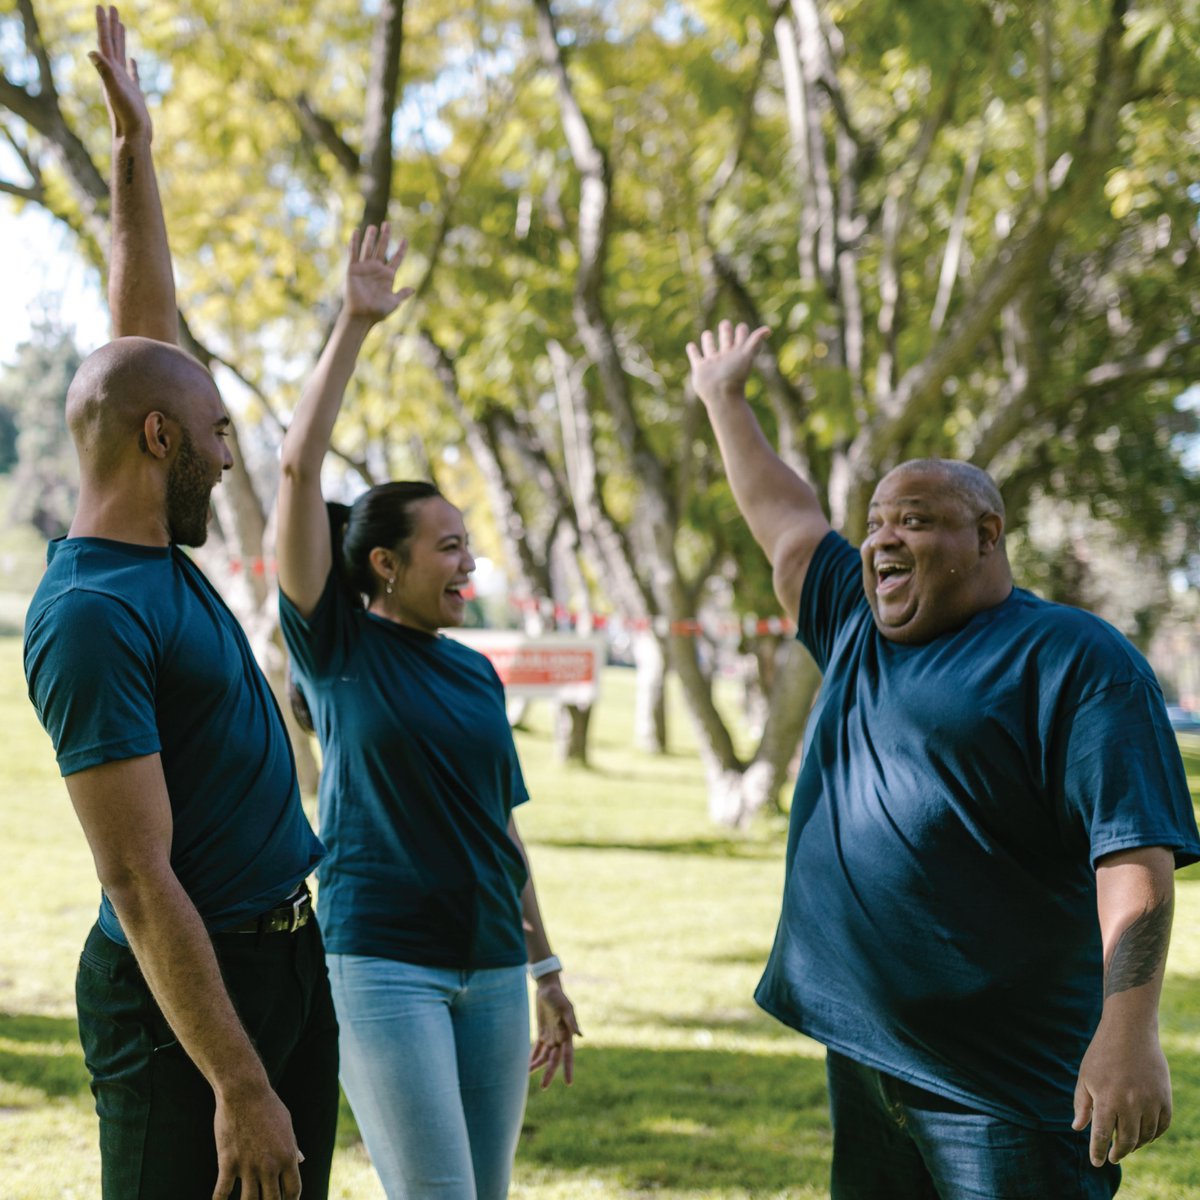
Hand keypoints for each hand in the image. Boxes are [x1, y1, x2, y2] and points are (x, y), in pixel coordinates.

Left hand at [88, 6, 151, 141]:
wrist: (134, 138)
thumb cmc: (126, 117)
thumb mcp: (116, 91)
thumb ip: (105, 71)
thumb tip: (92, 52)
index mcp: (110, 71)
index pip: (105, 43)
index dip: (103, 25)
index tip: (102, 6)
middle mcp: (114, 75)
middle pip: (112, 45)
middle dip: (111, 26)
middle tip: (111, 7)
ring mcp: (124, 83)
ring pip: (121, 56)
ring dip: (120, 40)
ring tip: (121, 25)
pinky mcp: (134, 94)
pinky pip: (132, 74)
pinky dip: (131, 64)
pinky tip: (132, 59)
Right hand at [213, 1084, 303, 1199]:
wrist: (244, 1091)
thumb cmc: (267, 1105)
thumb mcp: (286, 1124)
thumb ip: (293, 1146)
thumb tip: (301, 1160)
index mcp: (288, 1156)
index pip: (293, 1191)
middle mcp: (270, 1165)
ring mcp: (248, 1166)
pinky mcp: (228, 1162)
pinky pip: (222, 1192)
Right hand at [344, 222, 413, 323]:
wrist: (361, 315)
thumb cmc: (377, 311)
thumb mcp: (393, 303)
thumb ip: (402, 294)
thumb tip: (413, 289)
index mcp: (388, 276)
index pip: (396, 259)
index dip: (401, 250)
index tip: (405, 240)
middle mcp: (376, 269)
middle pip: (382, 249)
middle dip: (385, 237)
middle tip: (388, 224)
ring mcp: (365, 268)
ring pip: (368, 249)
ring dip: (371, 238)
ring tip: (374, 227)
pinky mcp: (353, 269)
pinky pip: (354, 254)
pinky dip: (354, 243)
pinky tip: (356, 232)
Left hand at [529, 977, 580, 1088]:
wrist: (547, 988)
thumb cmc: (558, 996)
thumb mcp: (566, 1007)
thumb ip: (572, 1021)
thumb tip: (580, 1035)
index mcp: (567, 1034)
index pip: (568, 1056)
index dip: (568, 1069)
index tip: (568, 1083)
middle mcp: (559, 1039)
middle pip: (554, 1060)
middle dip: (549, 1073)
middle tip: (543, 1087)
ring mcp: (550, 1037)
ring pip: (544, 1057)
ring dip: (537, 1066)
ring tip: (526, 1075)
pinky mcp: (542, 1033)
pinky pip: (537, 1049)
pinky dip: (533, 1057)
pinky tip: (527, 1066)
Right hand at [686, 319, 770, 406]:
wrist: (722, 396)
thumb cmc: (735, 377)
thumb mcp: (746, 355)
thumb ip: (755, 341)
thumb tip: (768, 330)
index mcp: (737, 352)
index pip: (741, 336)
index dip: (742, 331)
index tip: (742, 327)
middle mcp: (725, 356)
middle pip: (725, 339)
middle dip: (725, 330)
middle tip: (725, 323)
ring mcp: (712, 362)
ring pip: (709, 346)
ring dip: (708, 339)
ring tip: (707, 334)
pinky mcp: (700, 369)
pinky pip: (695, 357)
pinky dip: (692, 351)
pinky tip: (691, 346)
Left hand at [1072, 1013, 1171, 1165]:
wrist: (1130, 1032)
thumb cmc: (1102, 1054)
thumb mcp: (1085, 1077)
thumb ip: (1082, 1105)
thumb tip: (1078, 1128)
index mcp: (1106, 1099)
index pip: (1102, 1136)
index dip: (1098, 1152)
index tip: (1097, 1163)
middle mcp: (1130, 1104)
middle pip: (1126, 1141)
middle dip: (1118, 1152)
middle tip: (1112, 1157)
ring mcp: (1150, 1102)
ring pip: (1145, 1136)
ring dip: (1135, 1144)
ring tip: (1126, 1145)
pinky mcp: (1164, 1098)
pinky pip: (1161, 1126)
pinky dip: (1153, 1135)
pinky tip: (1144, 1135)